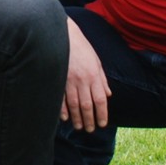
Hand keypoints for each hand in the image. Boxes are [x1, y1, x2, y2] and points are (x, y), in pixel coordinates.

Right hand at [61, 16, 110, 131]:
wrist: (63, 35)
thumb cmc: (81, 48)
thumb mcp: (96, 61)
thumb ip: (102, 79)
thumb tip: (108, 95)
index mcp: (94, 75)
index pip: (100, 99)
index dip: (102, 114)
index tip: (102, 124)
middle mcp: (82, 80)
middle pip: (87, 105)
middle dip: (89, 120)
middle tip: (89, 130)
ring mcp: (69, 80)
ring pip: (74, 105)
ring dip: (77, 118)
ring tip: (79, 127)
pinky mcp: (57, 79)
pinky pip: (60, 98)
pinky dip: (62, 110)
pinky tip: (65, 118)